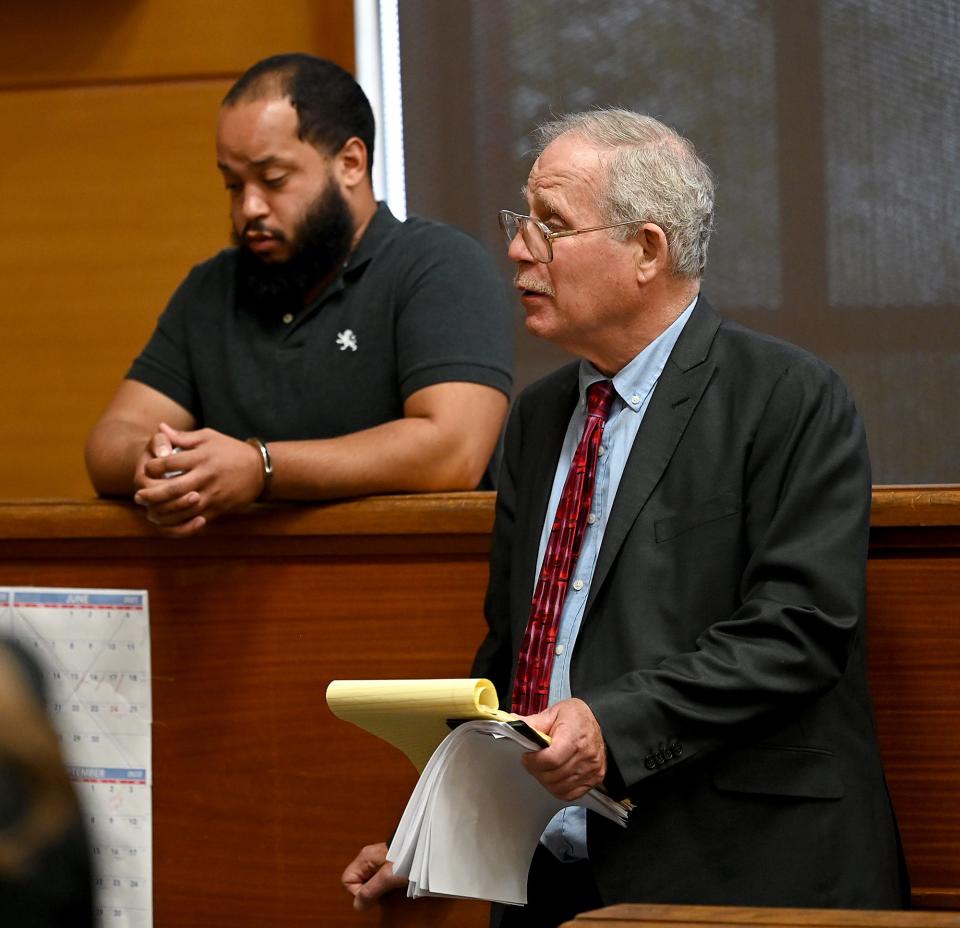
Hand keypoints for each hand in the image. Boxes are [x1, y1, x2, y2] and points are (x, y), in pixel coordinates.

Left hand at [132, 423, 263, 536]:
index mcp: (202, 457)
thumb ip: (183, 436)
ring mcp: (213, 495)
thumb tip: (161, 429)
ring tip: (149, 511)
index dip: (154, 466)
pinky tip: (168, 520)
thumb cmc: (231, 450)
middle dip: (152, 494)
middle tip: (138, 495)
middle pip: (172, 489)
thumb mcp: (209, 437)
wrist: (260, 470)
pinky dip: (179, 523)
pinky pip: (195, 519)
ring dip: (162, 512)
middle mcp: (206, 477)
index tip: (147, 467)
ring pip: (182, 509)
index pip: (170, 463)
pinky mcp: (218, 509)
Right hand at [341, 842, 406, 910]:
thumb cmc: (409, 853)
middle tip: (384, 891)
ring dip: (381, 889)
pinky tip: (399, 884)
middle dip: (370, 892)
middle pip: (359, 882)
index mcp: (365, 857)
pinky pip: (382, 879)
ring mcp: (380, 861)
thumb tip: (358, 905)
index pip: (347, 880)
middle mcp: (370, 858)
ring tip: (393, 887)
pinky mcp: (390, 864)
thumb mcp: (388, 876)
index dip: (358, 892)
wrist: (427, 844)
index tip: (374, 894)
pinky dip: (388, 884)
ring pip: (371, 882)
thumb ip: (370, 891)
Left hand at [520, 698, 605, 800]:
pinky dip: (558, 789)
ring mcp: (591, 769)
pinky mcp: (594, 779)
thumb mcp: (554, 712)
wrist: (601, 721)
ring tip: (542, 769)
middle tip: (531, 762)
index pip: (551, 759)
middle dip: (536, 771)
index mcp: (574, 736)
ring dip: (545, 781)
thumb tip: (513, 724)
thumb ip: (534, 723)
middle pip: (553, 776)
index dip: (534, 761)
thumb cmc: (577, 717)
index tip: (526, 757)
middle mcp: (585, 755)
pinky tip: (554, 777)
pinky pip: (571, 794)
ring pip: (559, 788)